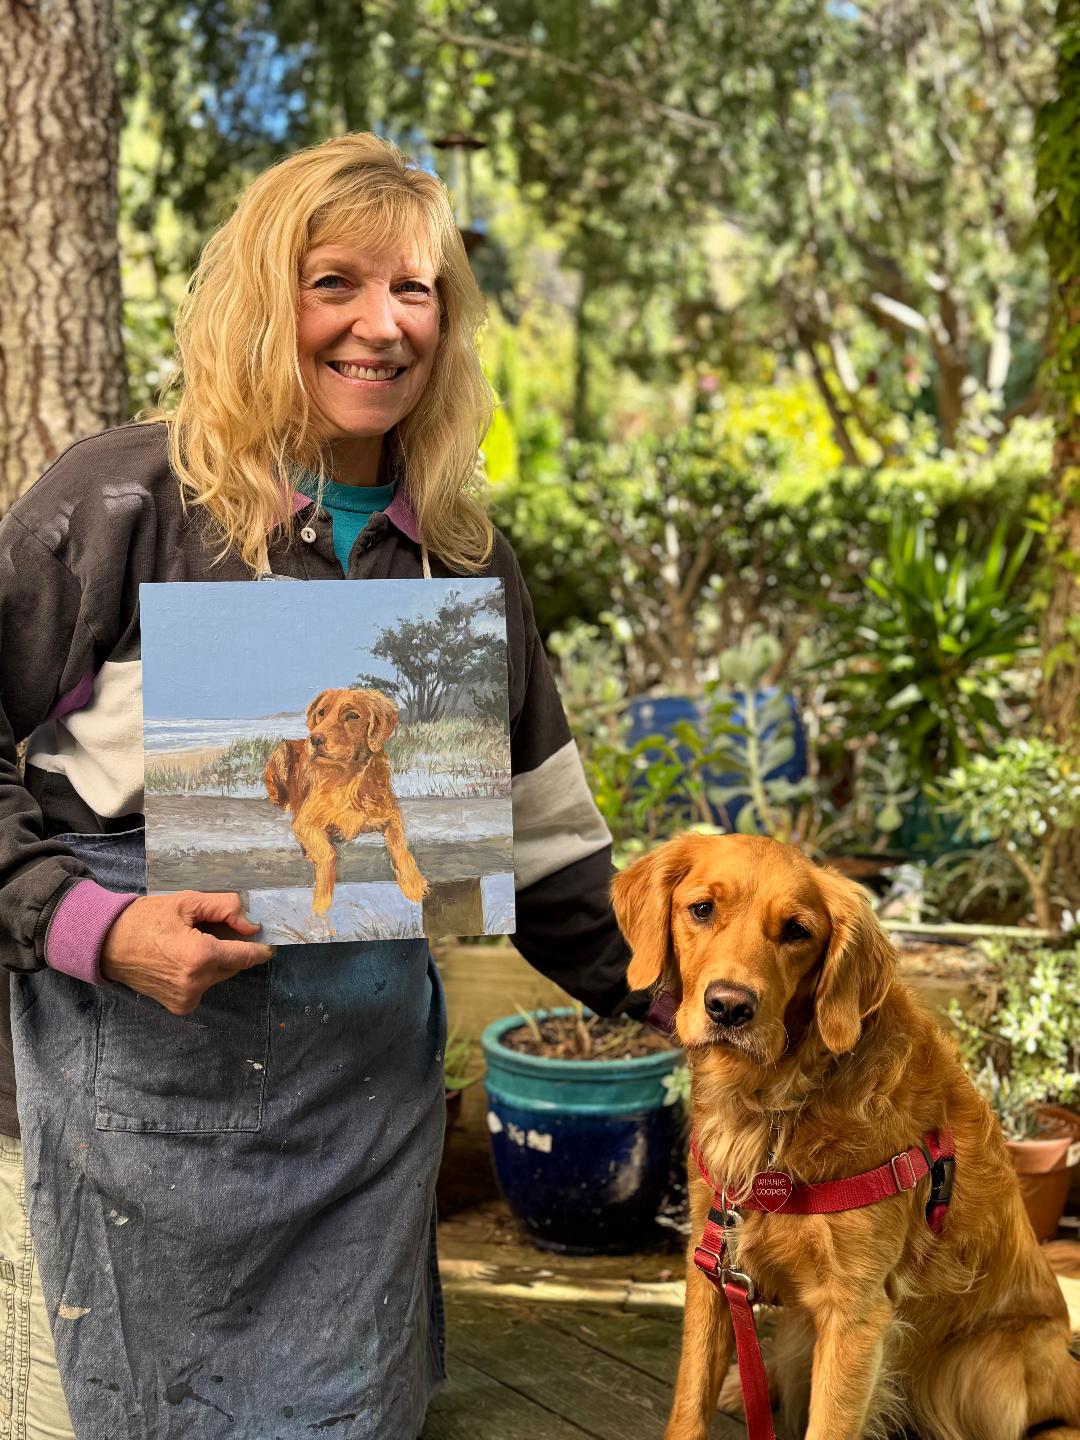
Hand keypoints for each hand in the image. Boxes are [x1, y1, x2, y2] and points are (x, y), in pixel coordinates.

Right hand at [100, 891, 272, 1015]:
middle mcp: (196, 983)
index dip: (260, 948)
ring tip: (191, 943)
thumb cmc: (145, 919)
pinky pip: (203, 987)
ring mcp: (186, 998)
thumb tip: (251, 925)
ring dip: (215, 961)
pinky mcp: (178, 1006)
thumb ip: (225, 909)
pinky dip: (200, 974)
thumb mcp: (187, 902)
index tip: (268, 943)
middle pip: (232, 966)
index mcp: (201, 957)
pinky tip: (181, 959)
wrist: (106, 943)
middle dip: (230, 949)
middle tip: (213, 930)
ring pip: (218, 976)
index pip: (246, 956)